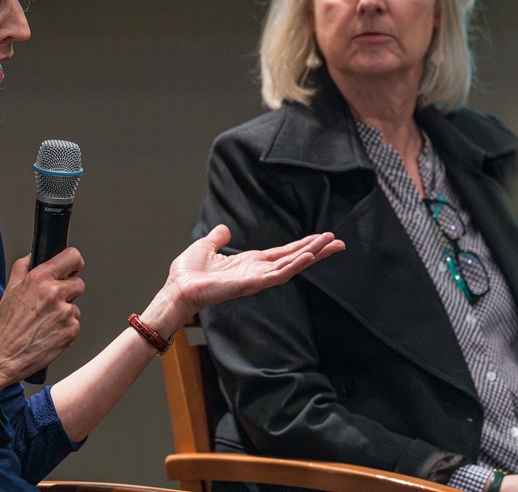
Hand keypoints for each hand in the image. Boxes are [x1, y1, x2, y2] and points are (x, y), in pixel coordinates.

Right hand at [0, 247, 85, 381]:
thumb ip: (23, 267)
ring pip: (75, 307)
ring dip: (64, 313)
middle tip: (50, 303)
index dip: (74, 263)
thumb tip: (33, 256)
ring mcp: (65, 313)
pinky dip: (65, 328)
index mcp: (39, 279)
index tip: (72, 268)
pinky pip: (75, 324)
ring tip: (44, 322)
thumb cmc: (5, 326)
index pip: (72, 257)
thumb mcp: (9, 289)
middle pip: (78, 284)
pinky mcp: (71, 330)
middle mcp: (54, 293)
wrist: (3, 356)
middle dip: (68, 291)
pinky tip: (49, 333)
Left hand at [149, 224, 344, 331]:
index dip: (303, 245)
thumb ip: (217, 238)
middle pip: (294, 258)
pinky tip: (308, 256)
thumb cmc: (188, 274)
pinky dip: (294, 265)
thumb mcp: (205, 247)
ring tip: (331, 244)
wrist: (178, 289)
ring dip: (311, 254)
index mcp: (250, 262)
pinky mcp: (252, 284)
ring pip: (291, 265)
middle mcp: (258, 271)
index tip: (322, 237)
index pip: (283, 252)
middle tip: (339, 242)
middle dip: (317, 250)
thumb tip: (224, 228)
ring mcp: (257, 279)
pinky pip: (278, 274)